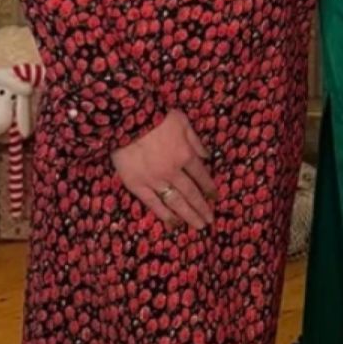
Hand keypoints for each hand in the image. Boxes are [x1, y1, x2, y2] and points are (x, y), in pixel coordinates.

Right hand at [112, 110, 215, 231]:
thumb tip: (208, 156)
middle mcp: (173, 171)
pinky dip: (164, 215)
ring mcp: (155, 181)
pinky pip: (153, 203)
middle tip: (210, 220)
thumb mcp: (182, 122)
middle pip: (191, 193)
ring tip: (198, 226)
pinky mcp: (137, 185)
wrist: (126, 120)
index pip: (201, 175)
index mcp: (185, 155)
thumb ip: (195, 141)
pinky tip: (173, 223)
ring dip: (188, 215)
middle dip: (202, 207)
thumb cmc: (155, 116)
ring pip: (175, 202)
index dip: (209, 187)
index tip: (216, 197)